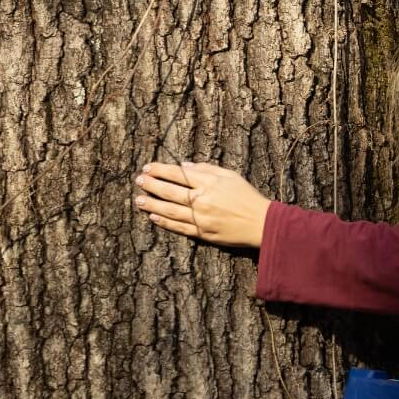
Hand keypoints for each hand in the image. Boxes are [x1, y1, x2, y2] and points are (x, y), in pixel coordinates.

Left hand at [134, 161, 270, 247]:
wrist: (260, 223)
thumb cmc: (247, 196)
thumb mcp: (229, 175)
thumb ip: (206, 168)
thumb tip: (184, 164)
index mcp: (208, 182)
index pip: (178, 173)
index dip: (160, 170)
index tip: (147, 167)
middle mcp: (202, 199)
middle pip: (170, 191)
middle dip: (151, 185)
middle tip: (138, 181)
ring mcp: (200, 218)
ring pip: (170, 210)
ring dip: (152, 204)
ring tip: (138, 200)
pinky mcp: (202, 233)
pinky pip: (179, 227)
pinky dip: (165, 222)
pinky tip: (154, 217)